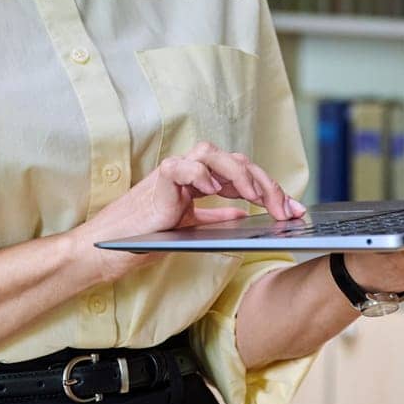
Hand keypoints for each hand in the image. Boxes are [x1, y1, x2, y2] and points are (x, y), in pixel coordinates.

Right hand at [65, 140, 307, 285]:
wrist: (109, 250)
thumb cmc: (143, 239)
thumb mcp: (190, 230)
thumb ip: (216, 218)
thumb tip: (244, 214)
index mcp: (197, 181)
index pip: (240, 174)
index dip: (269, 188)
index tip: (294, 209)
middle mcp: (187, 172)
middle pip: (233, 160)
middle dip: (264, 182)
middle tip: (286, 209)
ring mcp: (171, 174)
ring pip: (211, 154)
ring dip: (240, 174)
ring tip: (258, 197)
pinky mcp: (157, 183)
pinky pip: (180, 168)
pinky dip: (199, 174)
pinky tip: (214, 189)